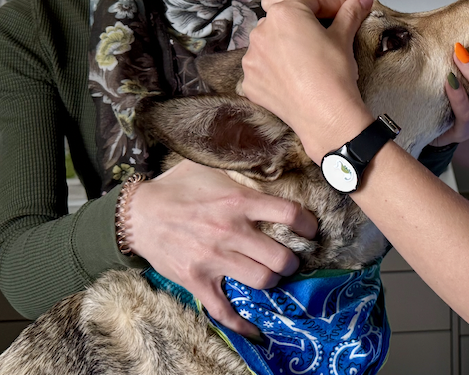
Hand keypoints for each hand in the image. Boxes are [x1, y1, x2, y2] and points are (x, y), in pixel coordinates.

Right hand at [123, 160, 317, 338]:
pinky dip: (242, 324)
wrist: (138, 214)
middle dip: (293, 260)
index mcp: (239, 201)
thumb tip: (269, 158)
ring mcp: (214, 259)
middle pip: (281, 256)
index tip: (311, 231)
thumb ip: (242, 167)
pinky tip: (255, 329)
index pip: (290, 215)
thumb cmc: (179, 187)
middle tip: (290, 258)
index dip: (308, 225)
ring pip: (262, 280)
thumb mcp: (212, 167)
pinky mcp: (197, 281)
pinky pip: (224, 310)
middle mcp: (231, 231)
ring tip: (272, 275)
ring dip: (273, 281)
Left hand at [243, 0, 375, 162]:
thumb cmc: (334, 74)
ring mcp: (253, 57)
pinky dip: (274, 68)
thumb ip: (350, 12)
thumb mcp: (344, 37)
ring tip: (305, 57)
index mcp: (286, 12)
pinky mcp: (250, 80)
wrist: (326, 115)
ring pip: (268, 40)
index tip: (340, 15)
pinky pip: (261, 66)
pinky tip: (293, 77)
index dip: (329, 6)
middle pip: (283, 15)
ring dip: (283, 43)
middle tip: (319, 34)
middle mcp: (262, 30)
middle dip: (300, 20)